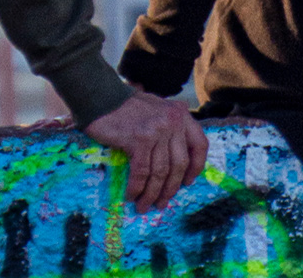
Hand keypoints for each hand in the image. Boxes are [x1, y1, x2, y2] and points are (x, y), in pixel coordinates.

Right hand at [85, 89, 208, 210]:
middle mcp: (173, 121)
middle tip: (161, 203)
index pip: (200, 144)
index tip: (187, 183)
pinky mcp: (139, 139)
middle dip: (170, 189)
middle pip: (179, 164)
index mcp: (180, 114)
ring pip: (160, 172)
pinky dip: (137, 188)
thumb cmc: (128, 107)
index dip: (196, 167)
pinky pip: (142, 172)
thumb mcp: (158, 111)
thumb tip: (178, 167)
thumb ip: (171, 130)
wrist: (103, 97)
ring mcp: (157, 130)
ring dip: (152, 194)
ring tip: (144, 206)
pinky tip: (132, 195)